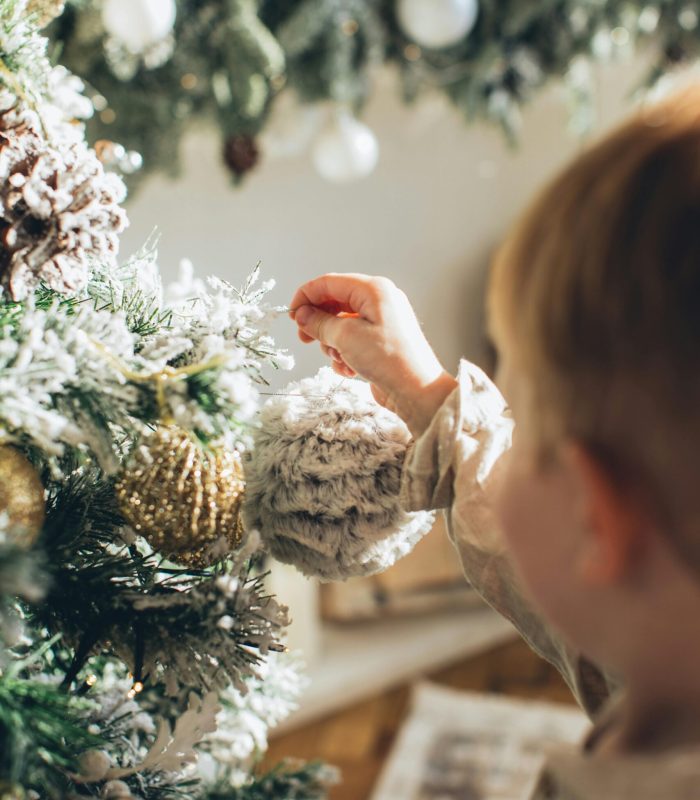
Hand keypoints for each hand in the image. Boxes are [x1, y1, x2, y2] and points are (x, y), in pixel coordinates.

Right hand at [290, 273, 456, 436]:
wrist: (417, 391)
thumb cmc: (390, 360)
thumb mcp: (346, 337)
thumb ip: (319, 322)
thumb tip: (303, 315)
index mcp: (374, 290)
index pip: (329, 283)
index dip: (306, 296)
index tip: (291, 314)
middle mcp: (379, 302)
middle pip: (335, 304)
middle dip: (318, 323)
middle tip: (304, 338)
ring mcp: (381, 323)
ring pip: (341, 325)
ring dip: (332, 343)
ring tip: (339, 358)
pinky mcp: (380, 343)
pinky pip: (352, 342)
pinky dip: (345, 355)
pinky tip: (349, 369)